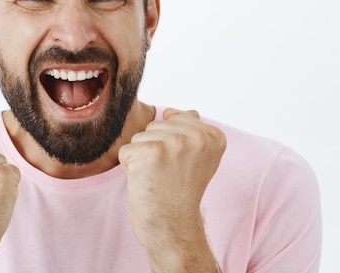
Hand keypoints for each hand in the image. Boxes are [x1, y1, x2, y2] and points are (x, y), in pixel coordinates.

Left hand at [118, 108, 225, 271]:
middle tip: (168, 175)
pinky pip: (126, 151)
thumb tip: (172, 111)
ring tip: (158, 179)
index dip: (171, 145)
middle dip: (155, 150)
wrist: (173, 228)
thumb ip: (189, 130)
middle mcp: (197, 136)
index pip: (175, 118)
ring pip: (139, 137)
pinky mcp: (149, 152)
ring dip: (142, 159)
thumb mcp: (197, 159)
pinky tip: (147, 184)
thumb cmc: (180, 194)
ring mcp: (174, 143)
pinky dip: (130, 170)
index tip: (182, 168)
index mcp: (213, 135)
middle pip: (155, 126)